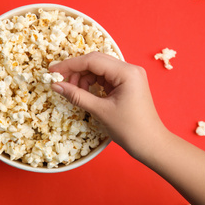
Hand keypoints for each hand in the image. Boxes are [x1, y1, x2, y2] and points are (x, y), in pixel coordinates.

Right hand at [49, 52, 166, 156]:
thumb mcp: (100, 111)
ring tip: (74, 92)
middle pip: (95, 61)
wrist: (151, 144)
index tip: (52, 71)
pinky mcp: (127, 84)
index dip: (70, 65)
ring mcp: (129, 76)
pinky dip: (91, 83)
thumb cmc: (130, 129)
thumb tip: (55, 86)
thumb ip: (77, 96)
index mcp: (126, 72)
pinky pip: (104, 77)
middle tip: (60, 83)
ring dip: (83, 78)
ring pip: (98, 69)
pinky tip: (84, 93)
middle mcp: (129, 69)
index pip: (92, 60)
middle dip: (76, 71)